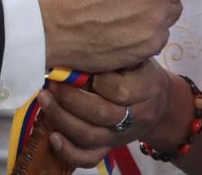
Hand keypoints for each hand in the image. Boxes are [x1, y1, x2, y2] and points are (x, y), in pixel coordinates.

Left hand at [39, 62, 186, 168]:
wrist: (156, 101)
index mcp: (147, 89)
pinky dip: (69, 151)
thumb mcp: (135, 55)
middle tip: (51, 81)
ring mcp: (120, 136)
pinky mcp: (108, 148)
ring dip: (62, 118)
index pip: (121, 91)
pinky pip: (89, 157)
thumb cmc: (138, 70)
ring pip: (90, 136)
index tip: (81, 65)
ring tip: (45, 98)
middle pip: (101, 114)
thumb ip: (116, 52)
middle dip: (70, 98)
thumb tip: (80, 43)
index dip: (98, 81)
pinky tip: (53, 137)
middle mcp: (135, 117)